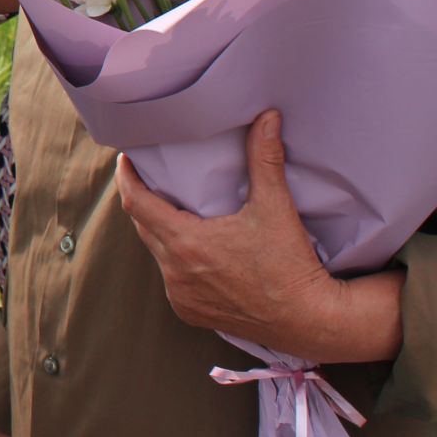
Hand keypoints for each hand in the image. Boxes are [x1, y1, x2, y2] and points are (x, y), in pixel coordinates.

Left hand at [116, 110, 403, 361]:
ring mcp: (181, 296)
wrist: (309, 320)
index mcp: (185, 243)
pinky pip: (172, 279)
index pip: (137, 203)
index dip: (127, 178)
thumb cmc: (290, 264)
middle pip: (144, 226)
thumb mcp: (275, 206)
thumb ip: (265, 158)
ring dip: (162, 231)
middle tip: (152, 177)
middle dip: (145, 200)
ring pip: (158, 254)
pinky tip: (192, 249)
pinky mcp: (191, 312)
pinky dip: (176, 260)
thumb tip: (267, 116)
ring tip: (174, 209)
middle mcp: (175, 273)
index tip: (127, 159)